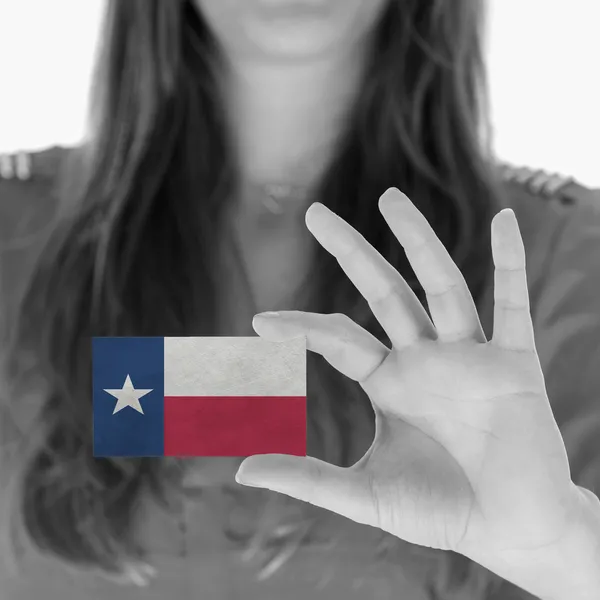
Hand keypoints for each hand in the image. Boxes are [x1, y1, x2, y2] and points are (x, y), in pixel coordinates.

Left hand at [235, 188, 585, 595]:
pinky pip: (514, 303)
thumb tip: (239, 471)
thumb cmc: (441, 511)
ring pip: (442, 285)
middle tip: (314, 212)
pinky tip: (505, 219)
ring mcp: (469, 356)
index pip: (336, 338)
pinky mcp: (515, 364)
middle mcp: (425, 359)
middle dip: (351, 251)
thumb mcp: (365, 495)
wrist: (510, 531)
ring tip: (388, 197)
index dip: (299, 328)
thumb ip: (306, 479)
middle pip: (383, 292)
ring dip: (417, 241)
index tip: (258, 322)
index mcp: (389, 382)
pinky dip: (511, 262)